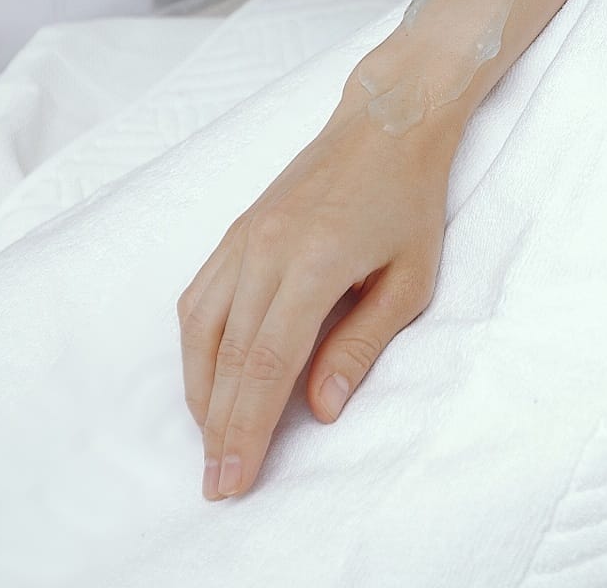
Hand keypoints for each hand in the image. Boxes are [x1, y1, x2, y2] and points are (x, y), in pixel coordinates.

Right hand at [177, 89, 452, 499]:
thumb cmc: (409, 201)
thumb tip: (319, 408)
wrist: (386, 121)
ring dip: (200, 392)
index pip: (265, 364)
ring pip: (200, 329)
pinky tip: (205, 379)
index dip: (245, 428)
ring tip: (211, 441)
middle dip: (217, 428)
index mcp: (313, 262)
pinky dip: (196, 347)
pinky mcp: (236, 231)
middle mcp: (265, 250)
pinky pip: (200, 298)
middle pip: (226, 357)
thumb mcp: (411, 280)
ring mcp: (243, 238)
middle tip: (215, 484)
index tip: (233, 478)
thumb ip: (362, 344)